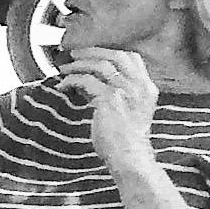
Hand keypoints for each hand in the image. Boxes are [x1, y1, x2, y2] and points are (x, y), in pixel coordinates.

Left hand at [63, 47, 160, 177]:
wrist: (130, 157)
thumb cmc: (126, 140)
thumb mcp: (128, 111)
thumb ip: (116, 93)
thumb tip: (89, 80)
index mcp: (147, 88)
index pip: (132, 57)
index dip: (110, 51)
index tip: (93, 53)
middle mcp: (139, 86)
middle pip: (116, 55)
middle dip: (92, 52)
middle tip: (74, 54)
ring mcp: (125, 91)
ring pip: (100, 65)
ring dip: (78, 64)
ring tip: (64, 68)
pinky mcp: (109, 100)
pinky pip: (86, 81)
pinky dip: (71, 80)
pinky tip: (63, 86)